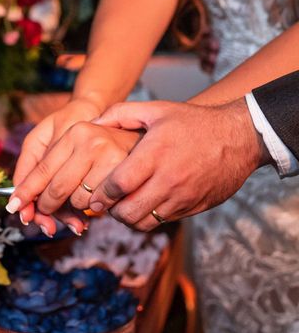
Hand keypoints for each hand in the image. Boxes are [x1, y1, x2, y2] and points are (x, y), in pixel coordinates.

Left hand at [8, 120, 140, 235]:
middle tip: (45, 210)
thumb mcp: (67, 138)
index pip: (43, 170)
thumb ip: (40, 162)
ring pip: (77, 201)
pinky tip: (98, 199)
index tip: (14, 208)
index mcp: (74, 133)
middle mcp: (91, 142)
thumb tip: (20, 194)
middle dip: (47, 206)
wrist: (140, 133)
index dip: (26, 192)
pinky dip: (94, 208)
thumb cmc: (97, 139)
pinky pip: (99, 204)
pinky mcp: (125, 174)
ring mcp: (110, 157)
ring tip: (81, 194)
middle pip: (57, 189)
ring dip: (74, 207)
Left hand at [88, 99, 270, 230]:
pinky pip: (162, 222)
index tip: (94, 196)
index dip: (101, 194)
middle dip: (110, 211)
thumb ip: (120, 113)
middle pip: (128, 211)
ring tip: (122, 206)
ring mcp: (182, 196)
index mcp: (155, 154)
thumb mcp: (156, 110)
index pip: (119, 184)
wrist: (239, 137)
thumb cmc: (192, 122)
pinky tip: (143, 205)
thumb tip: (93, 122)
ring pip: (144, 222)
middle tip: (105, 204)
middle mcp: (168, 178)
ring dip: (127, 218)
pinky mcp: (193, 207)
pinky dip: (148, 219)